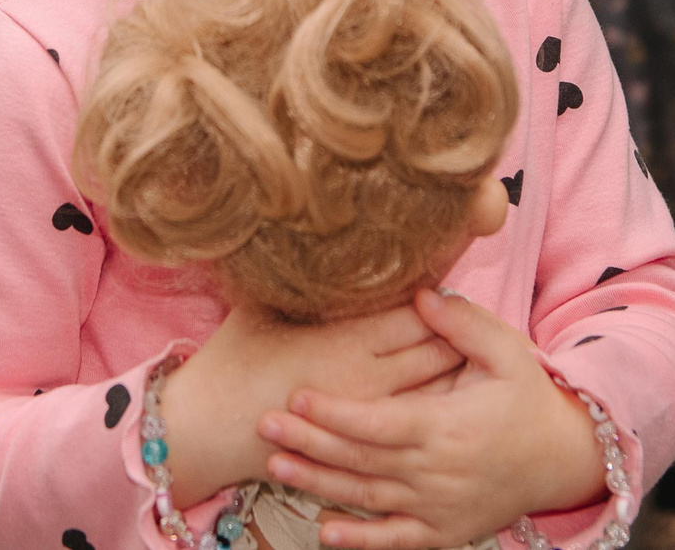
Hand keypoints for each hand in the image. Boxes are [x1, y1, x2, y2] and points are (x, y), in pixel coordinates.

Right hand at [156, 301, 463, 507]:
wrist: (207, 431)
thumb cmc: (232, 360)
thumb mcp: (264, 305)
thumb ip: (300, 275)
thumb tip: (318, 229)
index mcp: (347, 337)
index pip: (418, 311)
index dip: (439, 295)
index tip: (446, 280)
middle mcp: (369, 377)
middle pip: (439, 349)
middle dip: (457, 331)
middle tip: (466, 313)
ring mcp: (371, 415)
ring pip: (436, 389)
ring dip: (455, 369)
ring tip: (466, 348)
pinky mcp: (365, 443)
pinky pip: (418, 421)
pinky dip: (437, 404)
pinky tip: (440, 390)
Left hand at [259, 288, 604, 548]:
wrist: (561, 459)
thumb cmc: (529, 399)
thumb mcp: (506, 353)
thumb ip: (462, 324)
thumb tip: (421, 292)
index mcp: (449, 426)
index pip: (380, 421)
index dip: (337, 412)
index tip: (297, 395)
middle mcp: (438, 472)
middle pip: (362, 459)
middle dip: (310, 441)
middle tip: (264, 423)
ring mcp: (439, 507)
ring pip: (368, 497)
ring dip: (319, 483)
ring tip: (276, 463)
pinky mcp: (443, 531)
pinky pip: (395, 539)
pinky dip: (361, 540)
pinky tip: (325, 531)